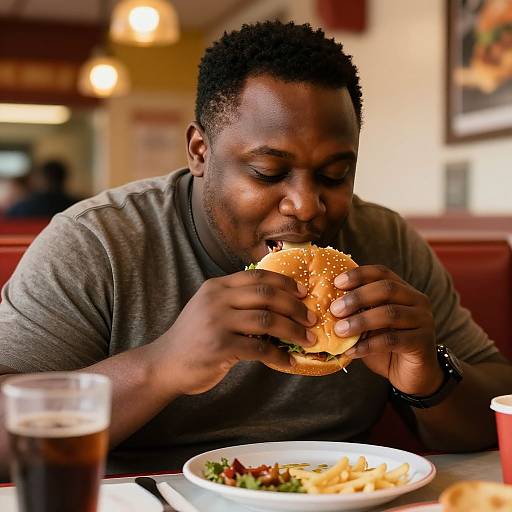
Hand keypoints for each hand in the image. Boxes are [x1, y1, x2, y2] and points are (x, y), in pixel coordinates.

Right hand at [152, 269, 316, 394]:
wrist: (165, 363)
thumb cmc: (193, 338)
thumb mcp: (210, 309)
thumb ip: (236, 302)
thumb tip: (278, 305)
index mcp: (217, 286)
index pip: (258, 276)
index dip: (285, 282)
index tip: (303, 292)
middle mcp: (216, 299)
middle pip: (266, 295)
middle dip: (295, 306)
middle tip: (311, 317)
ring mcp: (217, 322)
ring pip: (267, 320)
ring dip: (293, 331)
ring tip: (308, 339)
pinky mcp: (220, 347)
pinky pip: (259, 349)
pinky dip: (279, 356)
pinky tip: (288, 362)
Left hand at [330, 265, 442, 395]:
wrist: (413, 375)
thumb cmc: (386, 346)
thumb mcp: (369, 325)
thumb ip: (356, 313)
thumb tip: (326, 306)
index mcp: (403, 290)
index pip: (381, 272)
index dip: (359, 274)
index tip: (337, 283)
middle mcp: (417, 300)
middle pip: (387, 289)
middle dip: (357, 297)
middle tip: (335, 309)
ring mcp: (423, 321)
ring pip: (390, 314)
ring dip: (361, 321)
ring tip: (339, 330)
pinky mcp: (422, 343)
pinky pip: (393, 340)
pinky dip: (368, 345)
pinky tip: (352, 351)